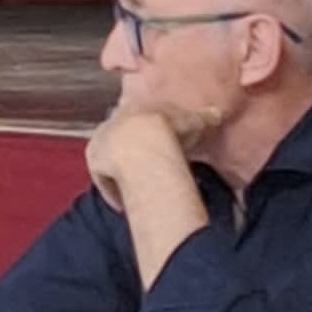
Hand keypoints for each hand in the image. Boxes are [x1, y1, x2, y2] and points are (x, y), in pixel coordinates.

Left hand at [86, 105, 214, 211]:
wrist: (145, 141)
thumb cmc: (171, 128)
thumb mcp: (193, 121)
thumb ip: (203, 118)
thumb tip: (216, 114)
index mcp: (132, 107)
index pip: (133, 116)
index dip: (143, 130)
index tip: (151, 139)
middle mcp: (110, 122)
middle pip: (116, 135)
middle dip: (126, 147)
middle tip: (142, 163)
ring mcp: (99, 142)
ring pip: (107, 157)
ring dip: (118, 169)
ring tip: (133, 184)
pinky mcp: (94, 164)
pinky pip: (103, 179)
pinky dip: (112, 191)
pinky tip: (123, 203)